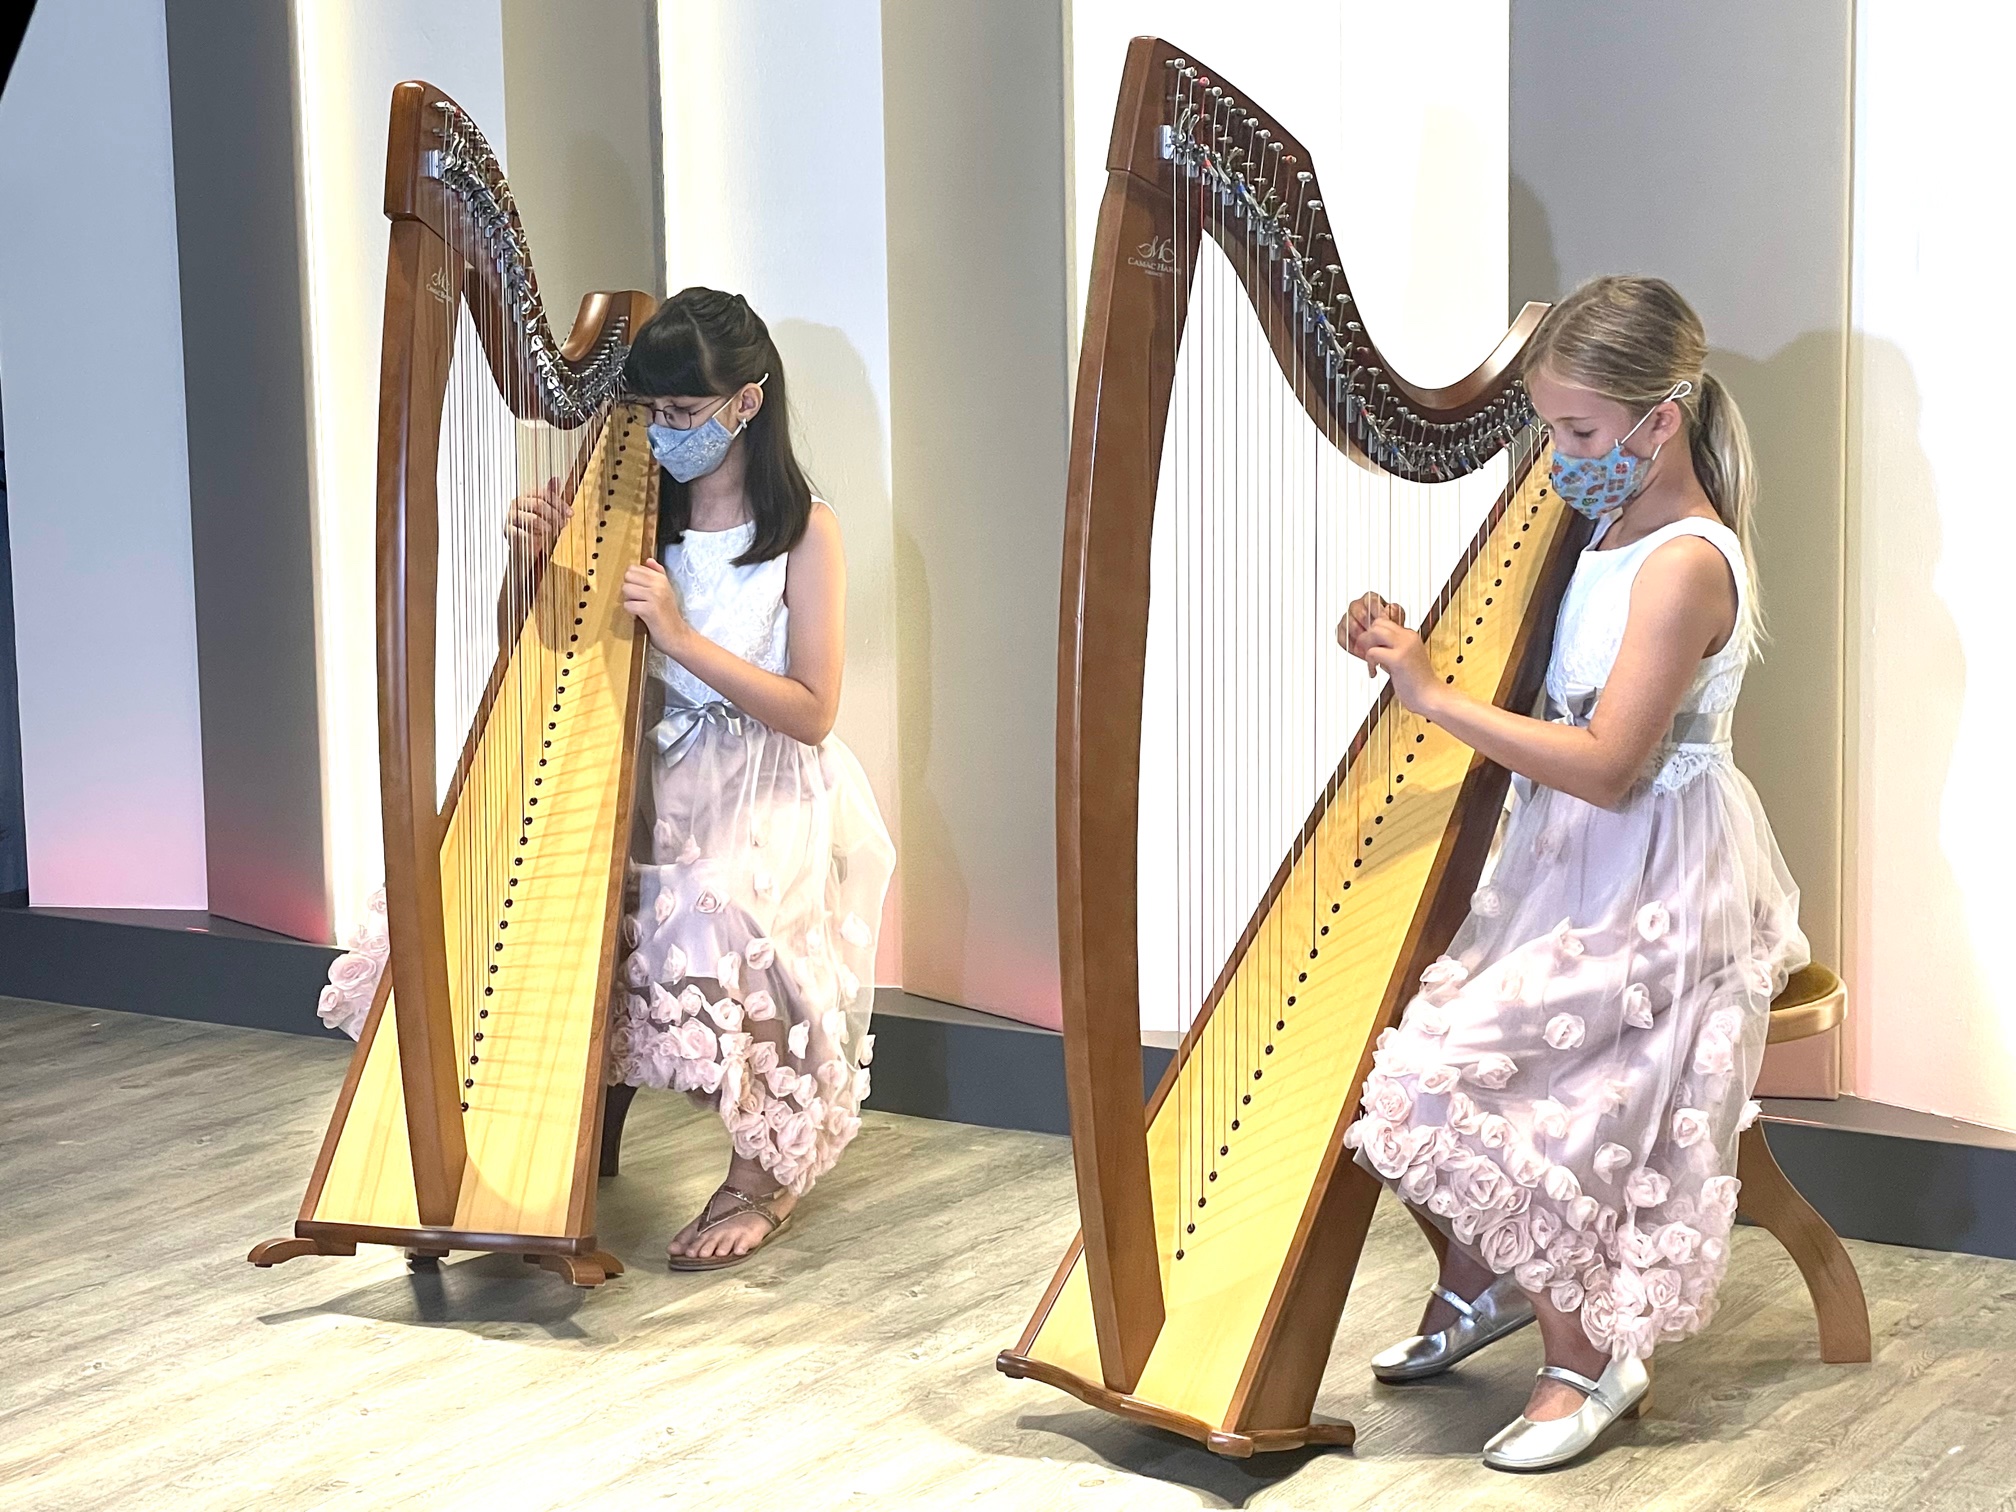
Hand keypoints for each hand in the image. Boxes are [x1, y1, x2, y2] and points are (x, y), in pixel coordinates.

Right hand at [506, 477, 569, 563]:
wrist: (522, 542)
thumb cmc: (535, 524)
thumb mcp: (546, 509)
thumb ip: (551, 495)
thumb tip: (556, 478)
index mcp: (527, 495)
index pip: (544, 494)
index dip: (559, 503)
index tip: (571, 514)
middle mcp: (517, 503)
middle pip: (539, 504)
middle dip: (555, 515)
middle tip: (563, 524)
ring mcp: (511, 516)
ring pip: (533, 519)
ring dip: (547, 526)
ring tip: (552, 531)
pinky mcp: (508, 530)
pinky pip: (524, 533)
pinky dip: (535, 537)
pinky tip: (540, 539)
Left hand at [620, 560, 689, 655]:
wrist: (677, 635)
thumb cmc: (668, 614)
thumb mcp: (666, 590)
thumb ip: (658, 574)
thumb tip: (649, 560)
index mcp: (661, 578)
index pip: (634, 568)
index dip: (632, 581)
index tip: (640, 591)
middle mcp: (659, 584)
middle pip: (628, 577)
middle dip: (629, 589)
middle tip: (639, 600)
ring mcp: (655, 596)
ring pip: (626, 589)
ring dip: (629, 601)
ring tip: (640, 608)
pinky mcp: (649, 609)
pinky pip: (628, 605)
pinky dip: (631, 612)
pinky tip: (640, 616)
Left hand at [1338, 593, 1438, 711]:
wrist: (1430, 697)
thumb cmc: (1417, 683)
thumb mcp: (1403, 659)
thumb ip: (1390, 649)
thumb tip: (1371, 645)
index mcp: (1410, 636)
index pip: (1385, 622)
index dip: (1374, 635)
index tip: (1372, 651)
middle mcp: (1408, 637)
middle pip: (1378, 623)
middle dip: (1368, 639)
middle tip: (1370, 656)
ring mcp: (1404, 646)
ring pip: (1374, 632)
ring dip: (1367, 647)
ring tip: (1372, 663)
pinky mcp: (1399, 658)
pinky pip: (1372, 652)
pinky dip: (1369, 663)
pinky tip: (1374, 673)